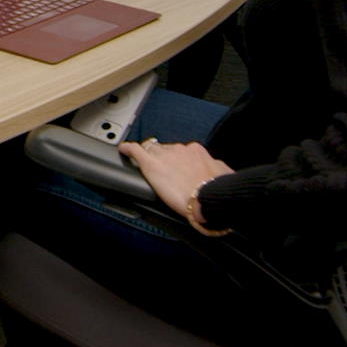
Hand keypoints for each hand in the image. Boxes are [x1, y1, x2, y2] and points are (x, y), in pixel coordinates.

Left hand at [118, 139, 233, 235]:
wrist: (207, 197)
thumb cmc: (216, 188)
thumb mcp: (222, 172)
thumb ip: (217, 167)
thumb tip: (219, 167)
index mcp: (196, 151)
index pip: (181, 150)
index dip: (176, 158)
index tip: (175, 166)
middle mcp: (179, 150)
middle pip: (165, 149)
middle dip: (163, 158)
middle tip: (163, 171)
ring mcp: (164, 156)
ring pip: (151, 150)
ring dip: (149, 157)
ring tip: (147, 166)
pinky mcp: (151, 164)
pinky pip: (135, 151)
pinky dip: (128, 149)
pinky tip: (123, 149)